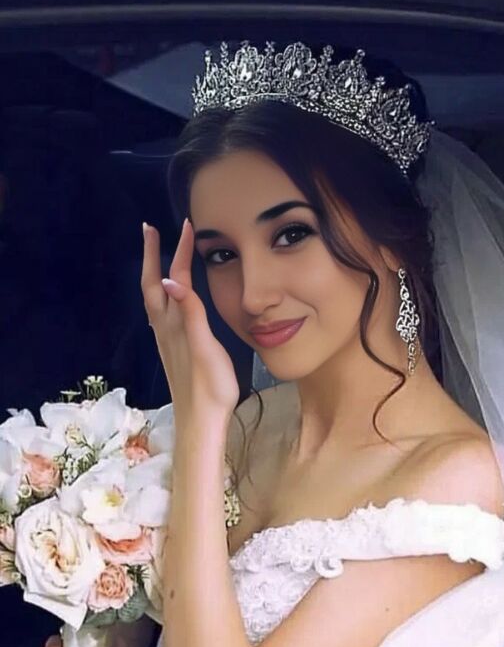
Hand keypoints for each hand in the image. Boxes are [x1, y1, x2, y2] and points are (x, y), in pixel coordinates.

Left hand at [141, 218, 239, 423]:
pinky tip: (168, 300)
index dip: (179, 251)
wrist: (201, 421)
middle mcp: (166, 328)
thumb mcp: (204, 346)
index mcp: (174, 323)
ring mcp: (167, 340)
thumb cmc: (209, 387)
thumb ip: (190, 312)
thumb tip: (172, 279)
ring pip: (155, 299)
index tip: (186, 225)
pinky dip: (163, 294)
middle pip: (154, 284)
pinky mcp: (174, 350)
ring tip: (157, 256)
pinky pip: (162, 312)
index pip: (175, 277)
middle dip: (153, 255)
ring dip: (155, 273)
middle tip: (152, 230)